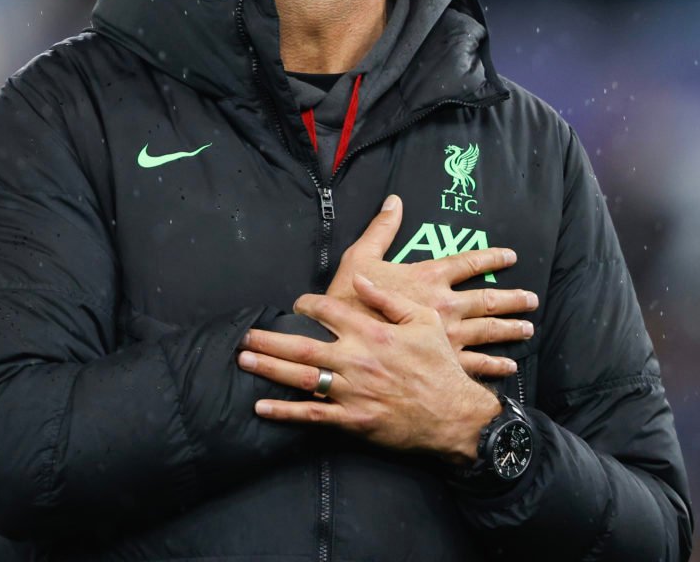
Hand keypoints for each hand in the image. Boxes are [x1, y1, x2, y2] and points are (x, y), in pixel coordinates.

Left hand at [240, 274, 501, 463]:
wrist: (454, 415)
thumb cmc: (440, 366)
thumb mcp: (424, 321)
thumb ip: (388, 299)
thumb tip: (361, 280)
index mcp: (372, 331)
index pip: (327, 310)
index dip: (306, 304)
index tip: (296, 304)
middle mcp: (357, 359)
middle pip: (303, 344)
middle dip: (270, 338)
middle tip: (246, 333)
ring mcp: (352, 392)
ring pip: (302, 378)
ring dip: (270, 368)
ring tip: (245, 359)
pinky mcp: (352, 420)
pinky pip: (312, 415)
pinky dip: (285, 412)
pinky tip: (262, 406)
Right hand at [326, 195, 535, 378]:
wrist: (342, 343)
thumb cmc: (348, 299)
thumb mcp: (360, 256)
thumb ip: (382, 229)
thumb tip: (394, 201)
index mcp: (429, 277)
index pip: (468, 263)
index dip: (492, 258)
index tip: (510, 257)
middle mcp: (445, 305)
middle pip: (488, 300)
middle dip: (513, 300)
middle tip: (532, 300)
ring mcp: (447, 335)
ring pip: (489, 331)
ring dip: (511, 329)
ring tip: (527, 329)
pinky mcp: (442, 361)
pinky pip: (476, 363)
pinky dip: (495, 365)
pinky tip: (509, 366)